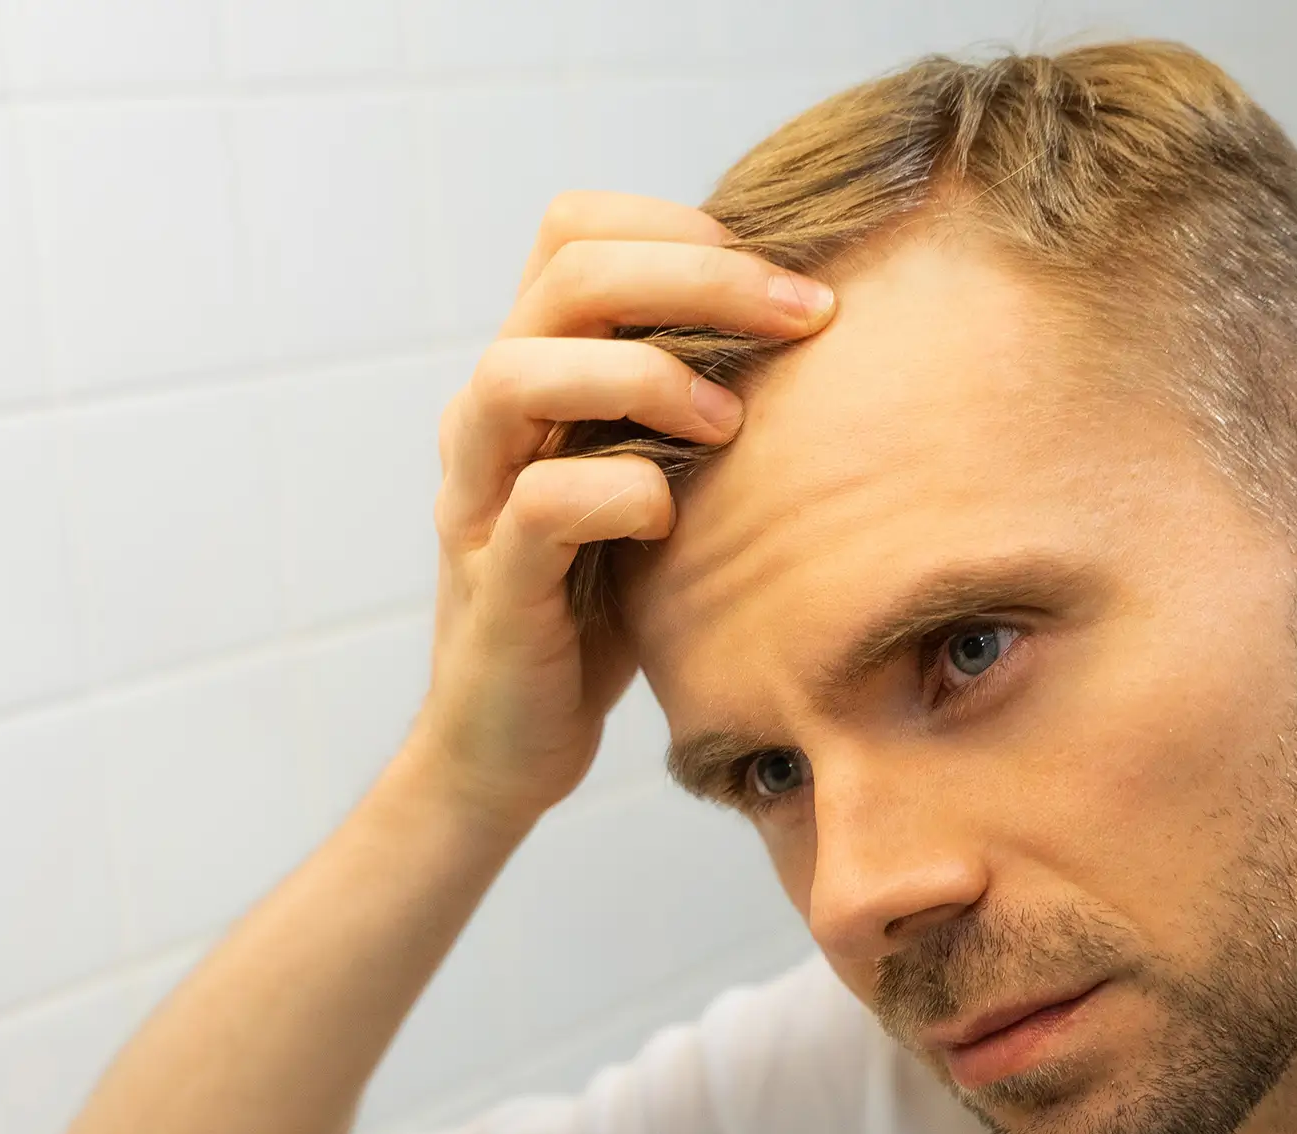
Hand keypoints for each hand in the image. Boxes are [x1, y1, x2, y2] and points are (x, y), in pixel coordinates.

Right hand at [405, 190, 836, 831]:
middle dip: (700, 275)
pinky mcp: (493, 583)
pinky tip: (672, 520)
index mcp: (531, 372)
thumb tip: (817, 324)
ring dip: (644, 374)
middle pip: (566, 275)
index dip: (677, 226)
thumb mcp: (655, 482)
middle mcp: (490, 417)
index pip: (574, 230)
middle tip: (804, 313)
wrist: (508, 745)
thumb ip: (695, 403)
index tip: (783, 276)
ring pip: (519, 371)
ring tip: (729, 421)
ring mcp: (478, 495)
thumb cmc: (599, 607)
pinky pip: (543, 504)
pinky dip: (622, 494)